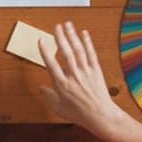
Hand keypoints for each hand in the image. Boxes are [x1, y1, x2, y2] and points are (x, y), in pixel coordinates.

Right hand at [39, 22, 125, 137]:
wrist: (101, 116)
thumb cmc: (80, 114)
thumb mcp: (59, 108)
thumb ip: (49, 96)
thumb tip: (41, 88)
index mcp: (62, 85)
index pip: (52, 64)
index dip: (46, 51)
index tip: (41, 40)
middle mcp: (74, 76)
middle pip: (66, 53)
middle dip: (60, 38)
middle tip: (56, 26)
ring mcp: (86, 72)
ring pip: (78, 51)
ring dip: (72, 36)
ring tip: (68, 25)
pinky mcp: (96, 71)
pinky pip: (91, 54)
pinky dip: (88, 43)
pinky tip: (84, 34)